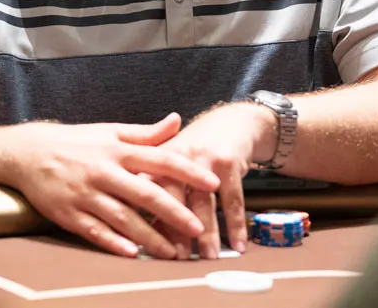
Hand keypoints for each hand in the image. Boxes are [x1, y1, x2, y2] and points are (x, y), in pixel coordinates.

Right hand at [10, 113, 220, 259]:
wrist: (28, 153)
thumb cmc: (76, 141)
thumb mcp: (110, 131)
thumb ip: (145, 133)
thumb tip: (177, 120)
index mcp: (117, 149)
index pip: (160, 158)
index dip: (188, 172)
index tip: (212, 183)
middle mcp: (104, 171)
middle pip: (145, 193)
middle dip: (174, 212)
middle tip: (198, 228)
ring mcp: (85, 194)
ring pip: (123, 217)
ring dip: (149, 236)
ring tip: (173, 251)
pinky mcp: (68, 214)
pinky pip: (94, 231)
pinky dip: (113, 242)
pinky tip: (132, 253)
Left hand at [155, 103, 276, 258]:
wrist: (232, 121)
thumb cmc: (196, 148)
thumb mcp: (170, 158)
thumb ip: (153, 187)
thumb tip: (139, 228)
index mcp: (157, 157)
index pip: (147, 191)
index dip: (144, 216)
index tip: (145, 245)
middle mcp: (178, 156)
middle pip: (173, 197)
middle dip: (175, 229)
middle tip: (177, 257)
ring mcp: (204, 158)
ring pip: (203, 201)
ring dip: (208, 232)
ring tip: (208, 256)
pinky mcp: (228, 162)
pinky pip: (233, 199)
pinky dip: (236, 224)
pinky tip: (238, 244)